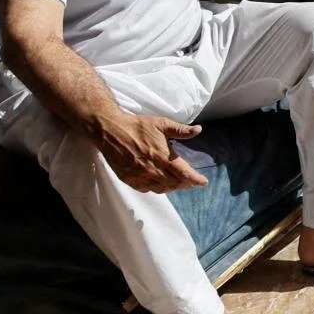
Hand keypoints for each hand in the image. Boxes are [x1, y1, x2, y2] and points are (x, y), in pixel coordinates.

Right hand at [90, 112, 208, 192]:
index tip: (203, 183)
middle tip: (191, 182)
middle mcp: (153, 169)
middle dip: (185, 184)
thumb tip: (198, 130)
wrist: (110, 131)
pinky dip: (155, 188)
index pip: (184, 173)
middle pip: (174, 183)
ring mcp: (140, 176)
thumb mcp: (161, 124)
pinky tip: (158, 184)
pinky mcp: (129, 179)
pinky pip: (146, 189)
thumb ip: (181, 130)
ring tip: (177, 183)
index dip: (195, 180)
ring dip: (171, 187)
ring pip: (161, 188)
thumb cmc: (137, 126)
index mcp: (163, 157)